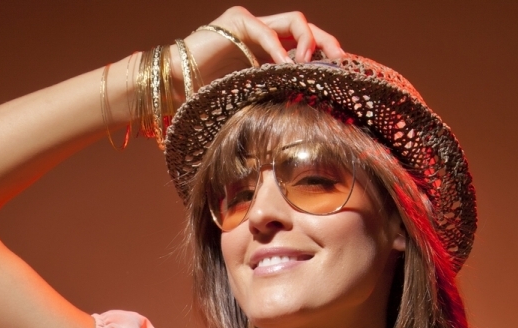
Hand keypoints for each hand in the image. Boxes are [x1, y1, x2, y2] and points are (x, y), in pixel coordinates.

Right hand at [179, 8, 344, 88]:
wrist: (175, 85)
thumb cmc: (210, 99)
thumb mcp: (253, 100)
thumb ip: (275, 97)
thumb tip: (307, 117)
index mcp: (269, 51)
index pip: (305, 45)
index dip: (325, 54)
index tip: (341, 72)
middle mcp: (264, 32)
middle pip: (306, 28)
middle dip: (327, 43)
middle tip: (339, 61)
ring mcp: (252, 24)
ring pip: (294, 21)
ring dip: (307, 43)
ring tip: (309, 65)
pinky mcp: (237, 22)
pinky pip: (265, 31)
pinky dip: (278, 48)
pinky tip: (288, 66)